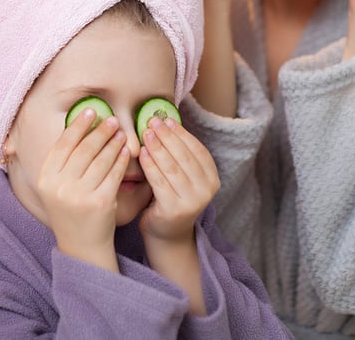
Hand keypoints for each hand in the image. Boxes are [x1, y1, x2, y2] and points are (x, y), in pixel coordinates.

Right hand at [37, 109, 128, 270]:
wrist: (82, 246)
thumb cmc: (72, 211)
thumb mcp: (57, 188)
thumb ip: (64, 163)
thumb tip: (80, 126)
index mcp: (45, 180)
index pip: (63, 145)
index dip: (77, 125)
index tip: (90, 111)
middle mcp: (59, 187)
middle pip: (83, 149)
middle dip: (99, 131)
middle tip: (111, 119)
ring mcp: (80, 195)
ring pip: (101, 159)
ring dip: (113, 142)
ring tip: (121, 132)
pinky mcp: (100, 202)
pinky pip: (114, 173)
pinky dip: (121, 159)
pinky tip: (126, 151)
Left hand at [138, 116, 219, 245]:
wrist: (167, 233)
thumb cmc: (172, 198)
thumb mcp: (183, 175)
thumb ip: (180, 155)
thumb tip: (166, 122)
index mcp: (212, 178)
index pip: (198, 150)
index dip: (182, 133)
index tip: (167, 119)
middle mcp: (207, 190)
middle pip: (184, 156)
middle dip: (168, 137)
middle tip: (153, 122)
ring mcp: (192, 201)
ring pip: (172, 167)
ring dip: (158, 147)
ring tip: (146, 134)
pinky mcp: (174, 209)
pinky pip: (160, 181)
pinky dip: (150, 165)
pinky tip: (142, 153)